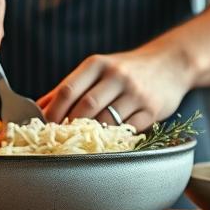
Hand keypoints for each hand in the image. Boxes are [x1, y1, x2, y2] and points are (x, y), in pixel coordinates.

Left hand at [38, 47, 193, 131]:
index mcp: (97, 64)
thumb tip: (38, 106)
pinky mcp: (152, 110)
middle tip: (59, 140)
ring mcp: (136, 93)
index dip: (53, 111)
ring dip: (90, 136)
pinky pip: (127, 131)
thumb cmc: (126, 69)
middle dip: (69, 126)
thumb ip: (70, 87)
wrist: (170, 64)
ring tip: (80, 145)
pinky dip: (113, 140)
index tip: (44, 126)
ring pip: (106, 121)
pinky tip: (105, 144)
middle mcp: (116, 75)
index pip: (68, 89)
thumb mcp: (97, 69)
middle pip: (85, 107)